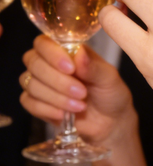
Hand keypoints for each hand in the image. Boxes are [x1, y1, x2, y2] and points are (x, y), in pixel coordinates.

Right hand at [20, 35, 136, 145]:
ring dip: (56, 97)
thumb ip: (94, 67)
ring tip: (80, 105)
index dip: (53, 54)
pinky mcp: (37, 103)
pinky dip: (47, 109)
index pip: (44, 43)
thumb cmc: (111, 94)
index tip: (71, 68)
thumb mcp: (110, 79)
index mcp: (66, 51)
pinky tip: (64, 114)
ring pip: (30, 83)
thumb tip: (79, 53)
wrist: (111, 122)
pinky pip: (29, 102)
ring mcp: (41, 83)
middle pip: (34, 63)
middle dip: (58, 81)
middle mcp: (49, 64)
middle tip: (82, 93)